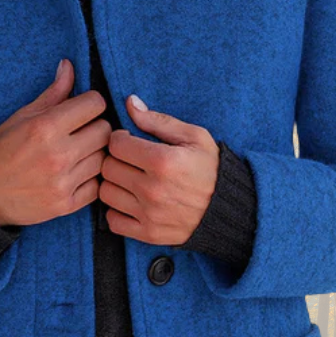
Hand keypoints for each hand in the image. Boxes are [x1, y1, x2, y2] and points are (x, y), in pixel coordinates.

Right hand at [0, 59, 111, 226]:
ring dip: (96, 154)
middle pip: (105, 131)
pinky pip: (98, 186)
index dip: (91, 103)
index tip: (83, 109)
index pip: (95, 104)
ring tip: (80, 153)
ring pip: (104, 159)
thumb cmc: (1, 150)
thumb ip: (52, 94)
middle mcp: (57, 155)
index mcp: (45, 127)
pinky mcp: (66, 204)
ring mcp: (63, 182)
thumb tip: (69, 65)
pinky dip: (92, 180)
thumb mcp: (22, 116)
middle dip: (97, 127)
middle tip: (83, 132)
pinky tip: (78, 174)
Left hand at [99, 95, 218, 245]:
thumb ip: (158, 120)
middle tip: (129, 160)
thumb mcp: (194, 137)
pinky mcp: (148, 233)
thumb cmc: (212, 169)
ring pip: (106, 193)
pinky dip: (116, 211)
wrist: (230, 209)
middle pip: (108, 168)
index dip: (120, 138)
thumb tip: (130, 103)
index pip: (115, 145)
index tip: (129, 141)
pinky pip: (113, 221)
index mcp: (163, 161)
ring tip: (129, 180)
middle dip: (115, 159)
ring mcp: (149, 214)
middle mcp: (152, 189)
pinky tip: (130, 202)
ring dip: (113, 184)